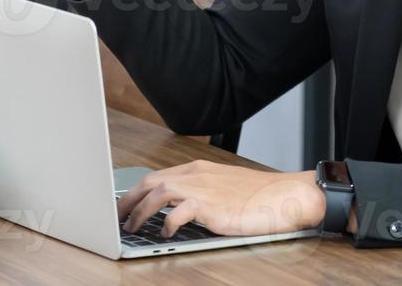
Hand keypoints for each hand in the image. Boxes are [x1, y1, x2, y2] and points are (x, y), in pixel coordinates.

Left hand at [118, 161, 325, 237]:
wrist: (285, 195)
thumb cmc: (258, 195)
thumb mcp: (223, 187)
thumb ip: (200, 191)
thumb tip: (178, 207)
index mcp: (198, 169)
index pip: (157, 176)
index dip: (136, 190)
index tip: (123, 203)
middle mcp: (197, 175)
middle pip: (151, 182)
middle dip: (129, 200)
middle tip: (116, 217)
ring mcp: (204, 189)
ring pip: (159, 193)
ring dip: (140, 211)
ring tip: (132, 227)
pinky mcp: (212, 207)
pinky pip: (180, 212)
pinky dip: (167, 222)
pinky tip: (164, 232)